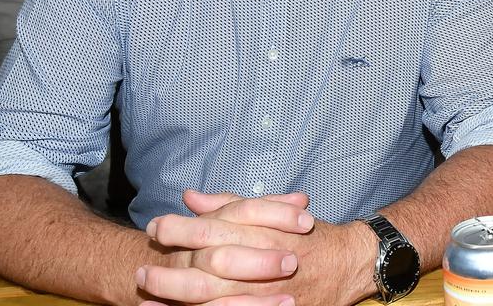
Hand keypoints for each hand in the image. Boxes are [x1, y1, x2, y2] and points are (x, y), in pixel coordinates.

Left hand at [138, 190, 373, 305]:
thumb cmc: (309, 236)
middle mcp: (268, 261)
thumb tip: (189, 196)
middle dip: (173, 268)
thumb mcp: (274, 212)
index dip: (184, 228)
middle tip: (141, 268)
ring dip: (177, 297)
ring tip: (147, 295)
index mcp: (268, 231)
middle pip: (212, 265)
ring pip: (216, 297)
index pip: (220, 227)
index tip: (156, 226)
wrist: (351, 263)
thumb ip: (231, 204)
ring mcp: (270, 292)